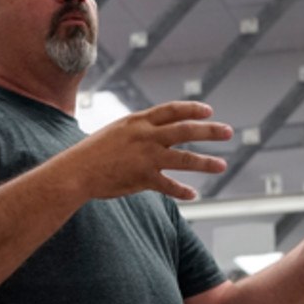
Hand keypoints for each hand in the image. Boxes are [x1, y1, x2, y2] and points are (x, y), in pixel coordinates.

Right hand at [70, 101, 232, 200]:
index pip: (172, 110)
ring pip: (185, 159)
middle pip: (186, 130)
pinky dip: (183, 191)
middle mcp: (146, 136)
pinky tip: (193, 194)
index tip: (209, 111)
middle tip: (228, 132)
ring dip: (206, 163)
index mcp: (138, 121)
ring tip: (222, 165)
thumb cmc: (91, 153)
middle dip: (210, 131)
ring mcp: (146, 157)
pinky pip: (169, 185)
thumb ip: (136, 131)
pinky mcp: (143, 178)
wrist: (76, 171)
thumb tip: (153, 131)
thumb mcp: (115, 131)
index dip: (193, 109)